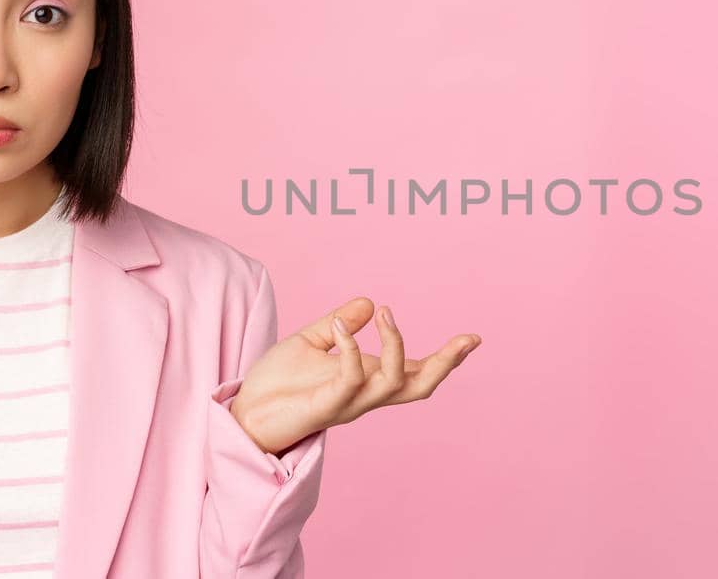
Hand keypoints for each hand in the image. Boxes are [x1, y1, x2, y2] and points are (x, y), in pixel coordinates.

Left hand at [229, 298, 481, 454]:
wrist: (244, 414)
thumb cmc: (276, 384)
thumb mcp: (310, 343)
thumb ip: (339, 325)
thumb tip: (368, 302)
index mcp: (367, 380)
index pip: (415, 370)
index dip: (445, 357)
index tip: (472, 338)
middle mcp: (366, 394)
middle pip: (420, 386)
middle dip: (446, 364)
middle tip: (468, 340)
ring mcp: (349, 403)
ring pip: (394, 383)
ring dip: (396, 345)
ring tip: (386, 313)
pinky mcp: (327, 407)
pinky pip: (350, 379)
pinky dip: (350, 349)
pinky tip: (340, 327)